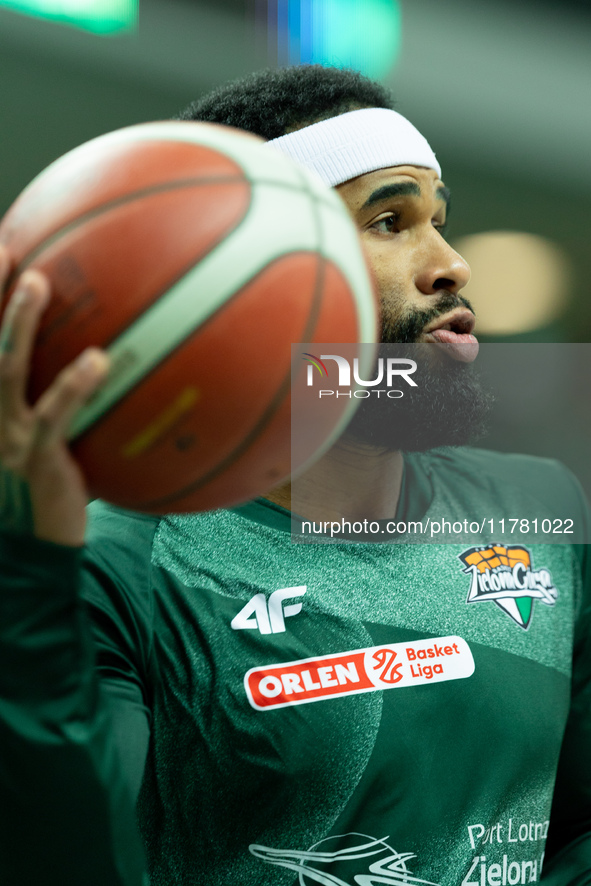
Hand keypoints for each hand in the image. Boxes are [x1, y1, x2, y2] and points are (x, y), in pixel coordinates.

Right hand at [0, 246, 108, 545]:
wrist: (31, 550)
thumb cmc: (43, 490)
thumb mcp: (46, 443)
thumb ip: (65, 404)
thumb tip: (114, 360)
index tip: (2, 250)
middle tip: (4, 246)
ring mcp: (3, 434)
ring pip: (2, 368)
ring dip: (17, 322)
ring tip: (38, 281)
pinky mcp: (35, 457)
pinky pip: (53, 414)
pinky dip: (73, 385)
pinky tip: (99, 361)